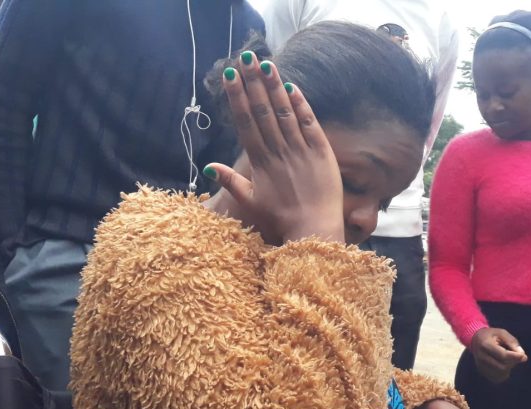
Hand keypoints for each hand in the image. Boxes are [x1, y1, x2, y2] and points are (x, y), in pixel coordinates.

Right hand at [204, 52, 343, 244]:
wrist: (312, 228)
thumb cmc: (280, 218)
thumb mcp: (250, 202)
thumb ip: (231, 182)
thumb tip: (209, 167)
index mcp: (260, 162)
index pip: (246, 123)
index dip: (237, 97)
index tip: (230, 76)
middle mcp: (278, 151)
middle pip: (262, 111)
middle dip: (253, 83)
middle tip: (245, 59)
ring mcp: (300, 150)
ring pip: (284, 113)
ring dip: (274, 87)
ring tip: (265, 64)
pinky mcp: (321, 152)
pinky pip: (309, 123)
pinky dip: (301, 105)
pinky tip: (292, 87)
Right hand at [470, 328, 527, 383]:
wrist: (475, 340)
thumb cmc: (491, 335)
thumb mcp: (502, 333)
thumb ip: (512, 342)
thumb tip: (523, 355)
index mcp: (485, 345)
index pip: (503, 355)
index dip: (515, 357)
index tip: (524, 356)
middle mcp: (481, 357)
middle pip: (502, 367)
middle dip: (512, 362)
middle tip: (515, 356)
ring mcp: (481, 366)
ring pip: (501, 374)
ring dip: (509, 368)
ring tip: (508, 359)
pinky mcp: (482, 372)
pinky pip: (497, 378)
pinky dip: (504, 373)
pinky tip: (503, 364)